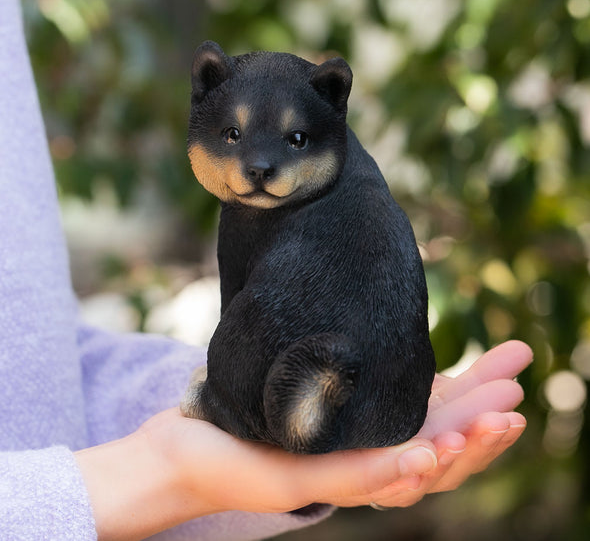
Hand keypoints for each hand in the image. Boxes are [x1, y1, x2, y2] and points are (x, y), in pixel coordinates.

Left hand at [76, 340, 531, 540]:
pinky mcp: (305, 483)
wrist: (191, 443)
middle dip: (484, 422)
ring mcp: (336, 476)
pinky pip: (360, 476)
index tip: (514, 359)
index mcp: (369, 433)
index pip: (441, 415)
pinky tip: (427, 448)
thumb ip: (345, 351)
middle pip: (442, 449)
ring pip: (413, 472)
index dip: (481, 393)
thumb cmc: (252, 404)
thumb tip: (372, 307)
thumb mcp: (312, 369)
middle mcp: (363, 460)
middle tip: (518, 398)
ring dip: (458, 449)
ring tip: (494, 423)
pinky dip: (398, 466)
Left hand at [363, 339, 532, 507]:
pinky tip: (410, 467)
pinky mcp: (358, 480)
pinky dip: (394, 477)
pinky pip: (373, 484)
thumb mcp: (442, 392)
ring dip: (440, 460)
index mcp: (447, 448)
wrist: (344, 427)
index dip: (497, 435)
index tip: (515, 414)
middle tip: (497, 420)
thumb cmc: (401, 409)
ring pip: (420, 479)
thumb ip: (482, 377)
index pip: (477, 447)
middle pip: (457, 466)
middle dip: (478, 444)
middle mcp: (423, 470)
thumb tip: (527, 349)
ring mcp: (391, 480)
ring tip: (453, 440)